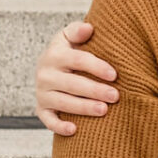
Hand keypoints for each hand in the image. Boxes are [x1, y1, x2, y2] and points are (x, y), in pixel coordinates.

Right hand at [35, 20, 118, 134]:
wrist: (52, 67)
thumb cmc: (70, 50)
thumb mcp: (70, 37)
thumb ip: (77, 31)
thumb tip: (88, 28)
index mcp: (55, 54)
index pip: (77, 59)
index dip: (96, 67)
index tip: (114, 75)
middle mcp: (45, 74)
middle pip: (72, 83)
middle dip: (94, 90)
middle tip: (115, 96)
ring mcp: (43, 92)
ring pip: (63, 102)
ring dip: (83, 108)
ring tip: (103, 110)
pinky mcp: (42, 108)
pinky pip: (47, 119)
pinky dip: (58, 126)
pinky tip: (74, 129)